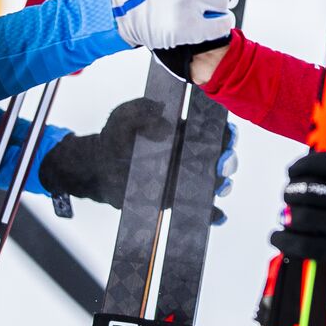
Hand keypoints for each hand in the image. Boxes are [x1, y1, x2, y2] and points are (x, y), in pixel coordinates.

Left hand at [38, 99, 237, 215]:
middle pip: (221, 156)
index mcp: (184, 132)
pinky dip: (213, 215)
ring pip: (215, 182)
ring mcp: (185, 178)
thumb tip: (161, 116)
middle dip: (228, 160)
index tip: (228, 135)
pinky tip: (217, 216)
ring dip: (223, 184)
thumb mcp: (125, 116)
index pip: (214, 129)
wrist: (97, 168)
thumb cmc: (114, 137)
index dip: (226, 132)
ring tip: (218, 187)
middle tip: (220, 163)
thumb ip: (140, 109)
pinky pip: (199, 209)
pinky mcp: (175, 199)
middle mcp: (190, 155)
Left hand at [270, 153, 325, 301]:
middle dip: (291, 191)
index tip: (294, 170)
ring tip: (283, 218)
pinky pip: (301, 244)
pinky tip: (278, 238)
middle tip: (288, 195)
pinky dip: (284, 240)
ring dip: (286, 216)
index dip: (303, 165)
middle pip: (308, 189)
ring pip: (300, 216)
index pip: (325, 163)